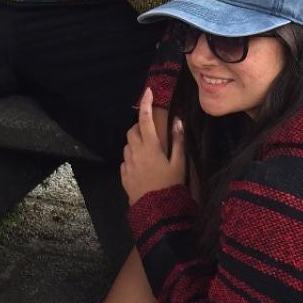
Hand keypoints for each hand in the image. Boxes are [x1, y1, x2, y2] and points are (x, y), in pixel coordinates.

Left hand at [121, 88, 185, 204]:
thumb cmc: (170, 186)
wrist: (156, 210)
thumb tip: (178, 121)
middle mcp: (135, 152)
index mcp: (150, 147)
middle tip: (152, 133)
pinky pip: (125, 160)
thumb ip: (178, 141)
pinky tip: (143, 166)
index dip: (146, 103)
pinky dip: (132, 157)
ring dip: (136, 143)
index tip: (148, 92)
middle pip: (132, 130)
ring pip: (127, 145)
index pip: (145, 119)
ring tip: (149, 152)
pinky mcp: (124, 175)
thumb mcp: (179, 164)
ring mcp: (128, 164)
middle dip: (140, 127)